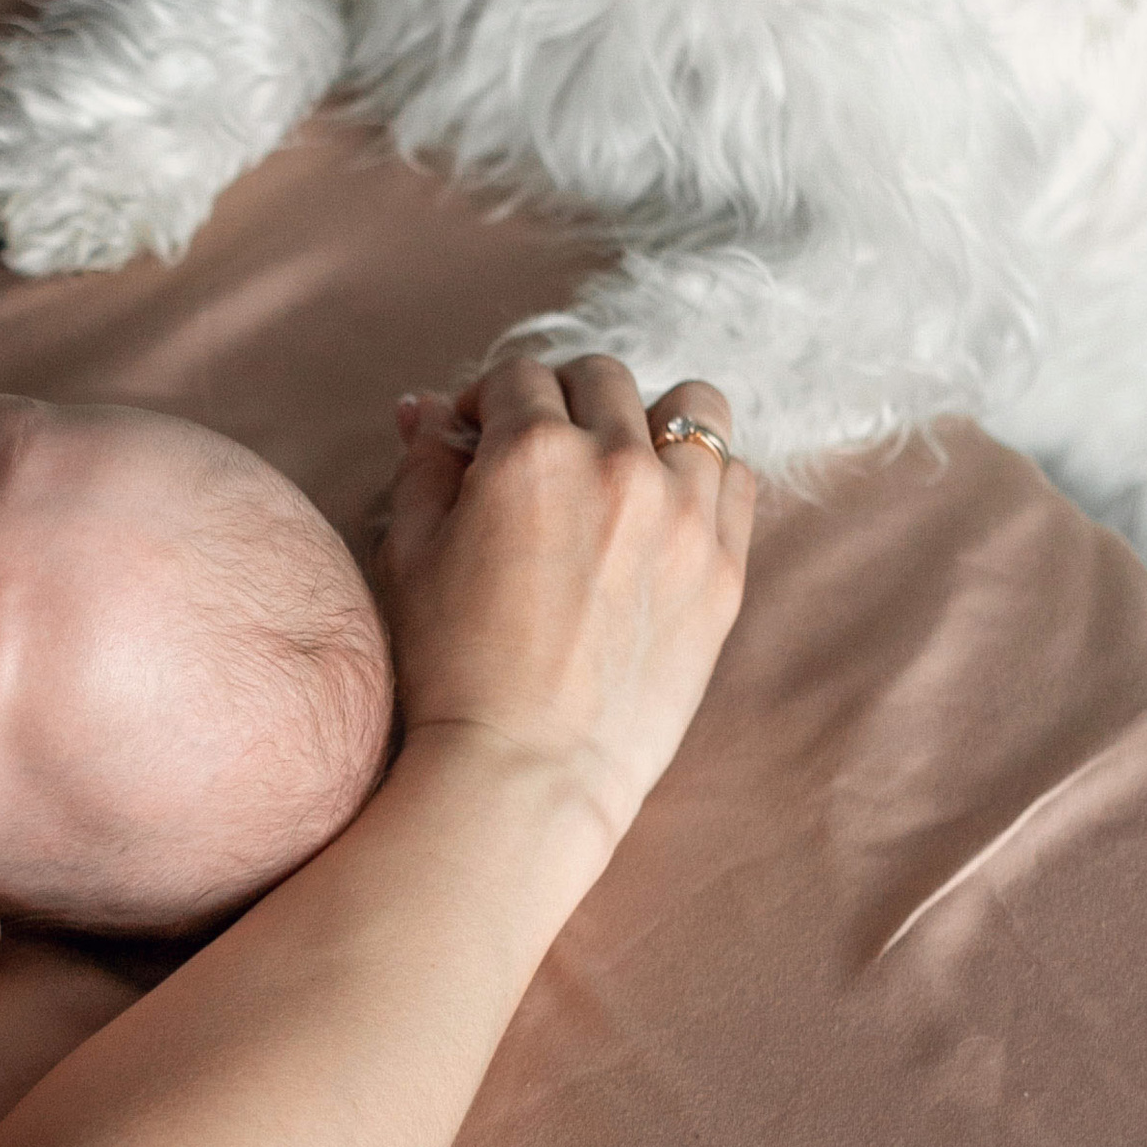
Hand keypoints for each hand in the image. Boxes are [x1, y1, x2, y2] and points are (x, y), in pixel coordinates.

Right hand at [381, 359, 752, 854]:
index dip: (490, 401)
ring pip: (691, 407)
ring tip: (621, 465)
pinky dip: (702, 476)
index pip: (519, 374)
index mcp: (532, 452)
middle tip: (543, 449)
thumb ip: (424, 465)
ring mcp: (684, 513)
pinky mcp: (724, 565)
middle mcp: (618, 463)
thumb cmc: (450, 669)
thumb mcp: (410, 555)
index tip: (481, 438)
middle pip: (603, 378)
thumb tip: (427, 407)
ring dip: (648, 419)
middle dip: (563, 399)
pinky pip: (735, 476)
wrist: (528, 772)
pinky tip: (665, 512)